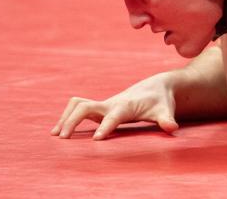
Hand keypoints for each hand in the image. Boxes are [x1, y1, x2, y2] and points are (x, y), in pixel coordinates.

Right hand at [51, 73, 178, 139]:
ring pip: (78, 105)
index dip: (106, 126)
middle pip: (86, 107)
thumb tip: (172, 128)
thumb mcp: (166, 111)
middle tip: (63, 138)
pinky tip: (59, 131)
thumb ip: (167, 119)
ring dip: (65, 117)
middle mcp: (111, 104)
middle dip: (73, 120)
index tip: (96, 140)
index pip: (114, 116)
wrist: (156, 87)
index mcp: (127, 106)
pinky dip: (67, 116)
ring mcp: (103, 105)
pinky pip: (78, 108)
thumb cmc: (160, 101)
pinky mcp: (99, 108)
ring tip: (54, 134)